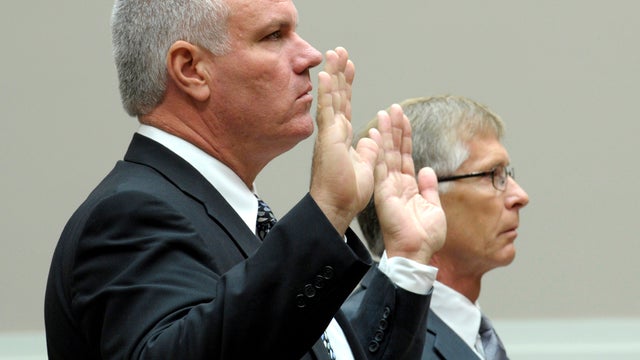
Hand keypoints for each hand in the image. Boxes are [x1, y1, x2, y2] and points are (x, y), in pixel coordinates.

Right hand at [310, 47, 377, 234]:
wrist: (335, 209)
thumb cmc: (347, 194)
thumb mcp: (367, 168)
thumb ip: (368, 151)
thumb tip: (371, 138)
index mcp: (342, 139)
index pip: (345, 107)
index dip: (347, 87)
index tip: (348, 69)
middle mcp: (333, 134)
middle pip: (338, 97)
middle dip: (339, 74)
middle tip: (340, 52)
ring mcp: (329, 135)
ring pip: (331, 98)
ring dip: (333, 75)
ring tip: (334, 53)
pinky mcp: (328, 140)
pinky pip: (327, 111)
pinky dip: (326, 92)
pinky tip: (325, 75)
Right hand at [369, 104, 445, 264]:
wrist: (417, 252)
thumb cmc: (425, 236)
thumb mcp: (433, 207)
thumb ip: (429, 187)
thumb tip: (427, 170)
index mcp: (408, 187)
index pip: (406, 156)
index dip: (405, 137)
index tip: (403, 119)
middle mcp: (396, 184)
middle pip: (395, 151)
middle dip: (395, 129)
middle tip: (394, 108)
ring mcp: (388, 187)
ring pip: (387, 154)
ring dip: (386, 133)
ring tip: (386, 113)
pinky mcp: (384, 192)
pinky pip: (382, 166)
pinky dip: (379, 149)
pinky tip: (376, 134)